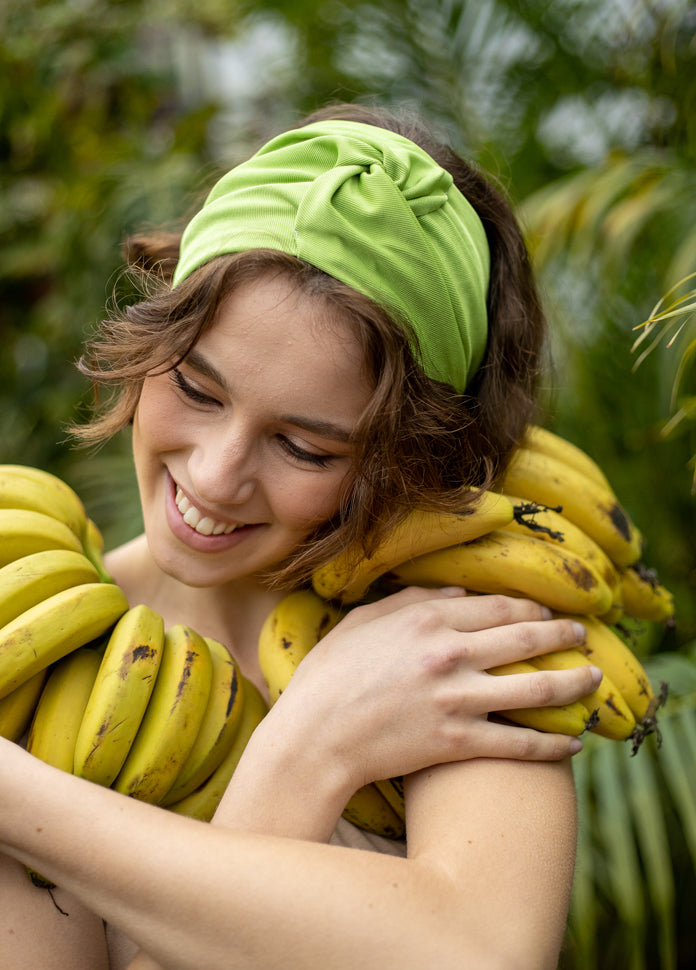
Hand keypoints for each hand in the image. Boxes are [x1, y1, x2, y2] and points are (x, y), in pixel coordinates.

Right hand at [268, 587, 598, 791]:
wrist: (314, 739)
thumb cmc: (329, 676)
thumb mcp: (363, 622)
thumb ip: (411, 602)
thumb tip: (458, 595)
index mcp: (427, 620)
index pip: (497, 606)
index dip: (530, 605)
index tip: (547, 607)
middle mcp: (450, 653)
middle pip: (526, 638)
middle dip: (562, 633)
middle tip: (582, 634)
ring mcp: (457, 699)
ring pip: (535, 688)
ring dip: (573, 682)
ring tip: (593, 678)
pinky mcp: (458, 741)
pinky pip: (518, 742)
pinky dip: (551, 745)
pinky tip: (571, 744)